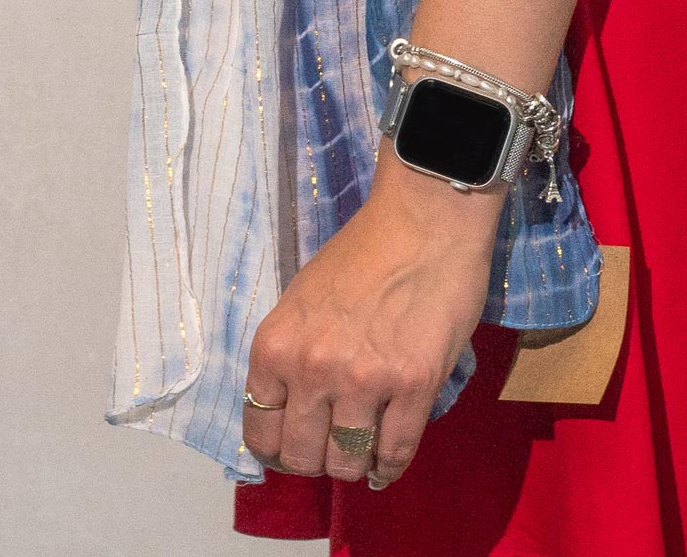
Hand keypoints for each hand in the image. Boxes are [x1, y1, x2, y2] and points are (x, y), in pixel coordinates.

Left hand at [242, 139, 505, 485]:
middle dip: (316, 459)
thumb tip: (291, 409)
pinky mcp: (414, 385)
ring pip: (347, 463)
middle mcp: (313, 370)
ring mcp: (365, 381)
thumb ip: (292, 354)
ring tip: (364, 449)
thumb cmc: (363, 250)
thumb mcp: (303, 299)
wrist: (426, 218)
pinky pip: (396, 453)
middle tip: (333, 446)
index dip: (278, 446)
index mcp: (276, 346)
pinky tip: (387, 462)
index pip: (260, 433)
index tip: (296, 442)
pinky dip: (390, 466)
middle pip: (302, 458)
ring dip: (355, 464)